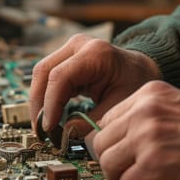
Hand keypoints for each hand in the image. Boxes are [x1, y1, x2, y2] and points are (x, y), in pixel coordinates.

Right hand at [30, 34, 159, 134]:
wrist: (141, 69)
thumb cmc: (134, 84)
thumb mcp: (118, 105)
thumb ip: (92, 121)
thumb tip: (65, 134)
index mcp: (96, 53)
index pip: (60, 77)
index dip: (50, 104)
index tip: (49, 127)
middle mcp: (78, 45)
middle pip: (44, 72)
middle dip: (39, 104)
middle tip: (40, 130)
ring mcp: (69, 49)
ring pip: (41, 74)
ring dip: (39, 101)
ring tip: (42, 126)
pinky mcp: (65, 58)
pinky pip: (47, 77)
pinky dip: (45, 97)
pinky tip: (48, 116)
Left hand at [89, 81, 179, 179]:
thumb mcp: (174, 103)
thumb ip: (143, 114)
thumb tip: (113, 137)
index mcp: (146, 94)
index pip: (105, 120)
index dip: (112, 141)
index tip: (121, 151)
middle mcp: (142, 112)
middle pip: (99, 143)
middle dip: (111, 160)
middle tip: (126, 169)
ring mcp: (146, 138)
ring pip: (107, 164)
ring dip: (119, 177)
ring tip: (137, 179)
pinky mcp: (154, 165)